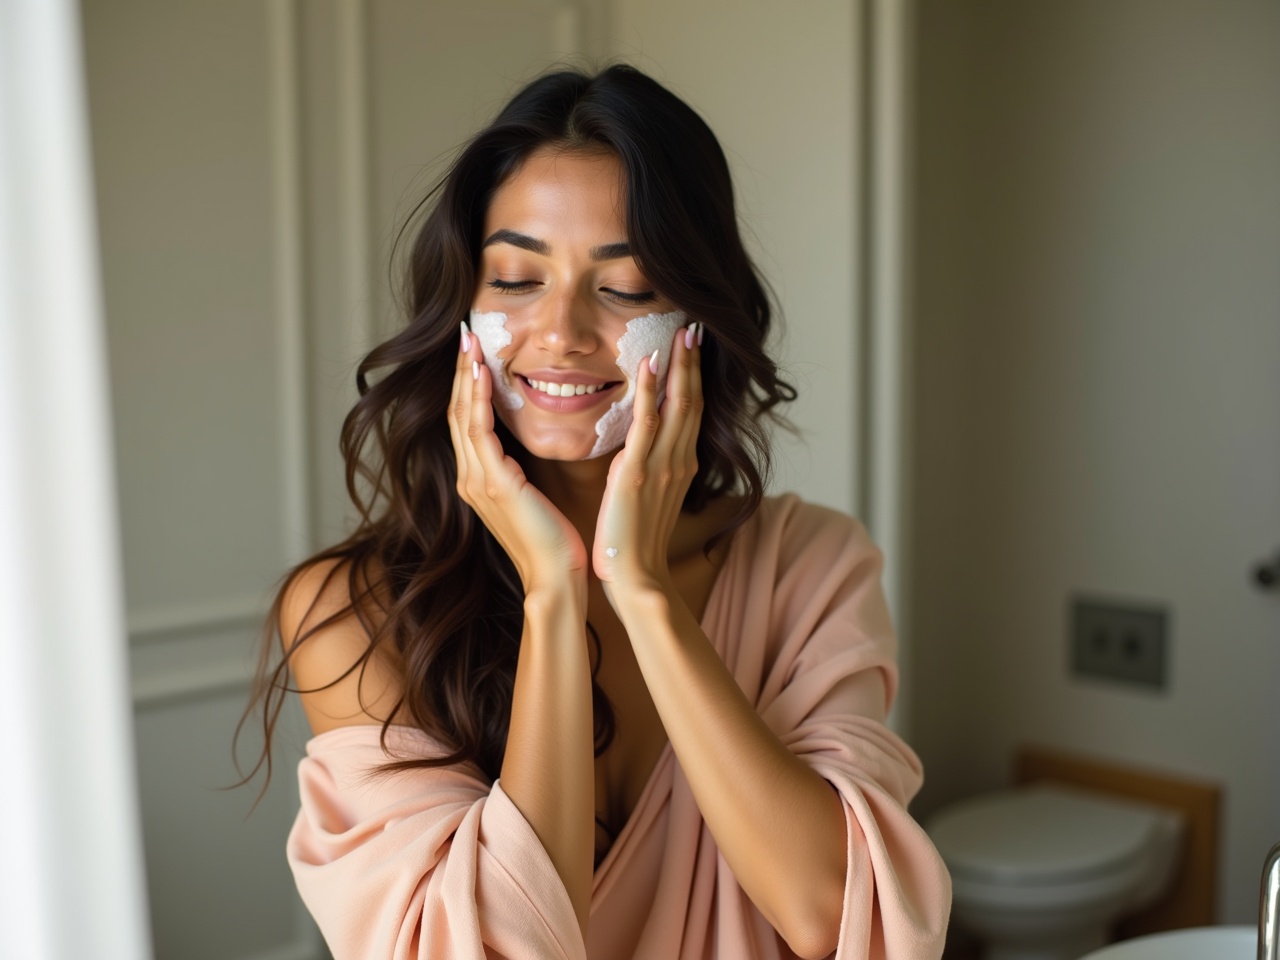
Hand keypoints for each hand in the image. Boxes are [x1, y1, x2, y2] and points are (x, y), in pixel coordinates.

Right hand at [448, 325, 587, 595]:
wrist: (556, 578)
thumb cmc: (554, 542)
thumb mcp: (533, 496)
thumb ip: (521, 470)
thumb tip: (526, 445)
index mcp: (478, 481)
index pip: (465, 421)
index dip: (464, 385)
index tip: (471, 351)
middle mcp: (469, 478)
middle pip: (455, 412)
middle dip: (458, 371)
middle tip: (464, 333)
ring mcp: (477, 481)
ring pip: (461, 416)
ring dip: (464, 376)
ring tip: (468, 342)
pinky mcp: (494, 484)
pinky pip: (479, 432)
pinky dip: (478, 401)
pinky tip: (482, 375)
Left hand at [593, 323, 703, 598]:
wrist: (635, 578)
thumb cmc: (635, 543)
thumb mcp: (649, 497)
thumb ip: (649, 469)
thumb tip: (640, 448)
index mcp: (680, 466)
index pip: (691, 412)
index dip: (693, 378)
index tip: (693, 348)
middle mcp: (678, 461)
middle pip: (692, 401)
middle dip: (694, 363)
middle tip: (695, 326)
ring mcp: (661, 466)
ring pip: (678, 406)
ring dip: (680, 368)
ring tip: (683, 333)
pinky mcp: (637, 473)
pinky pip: (647, 426)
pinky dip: (652, 393)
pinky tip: (651, 366)